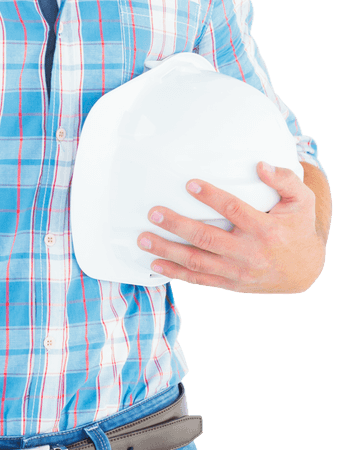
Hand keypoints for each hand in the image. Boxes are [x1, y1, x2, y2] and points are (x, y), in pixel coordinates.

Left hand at [137, 162, 325, 293]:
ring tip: (143, 238)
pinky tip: (155, 264)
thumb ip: (285, 180)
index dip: (211, 197)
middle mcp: (249, 253)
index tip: (190, 184)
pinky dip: (176, 274)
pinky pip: (199, 280)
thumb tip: (261, 165)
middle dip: (177, 226)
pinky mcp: (230, 283)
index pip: (234, 210)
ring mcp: (237, 271)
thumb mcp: (303, 201)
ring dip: (168, 251)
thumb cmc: (298, 228)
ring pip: (198, 262)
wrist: (304, 271)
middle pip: (207, 238)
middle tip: (153, 213)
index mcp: (266, 230)